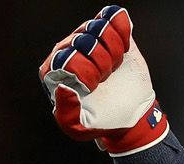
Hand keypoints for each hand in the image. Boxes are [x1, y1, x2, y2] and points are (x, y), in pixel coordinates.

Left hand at [40, 6, 168, 155]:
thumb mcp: (77, 126)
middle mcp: (68, 48)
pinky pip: (113, 17)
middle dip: (102, 62)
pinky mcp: (108, 30)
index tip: (95, 87)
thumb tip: (64, 87)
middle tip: (106, 78)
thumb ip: (66, 112)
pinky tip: (124, 50)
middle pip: (84, 41)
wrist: (128, 112)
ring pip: (99, 27)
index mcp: (54, 69)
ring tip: (114, 66)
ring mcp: (88, 36)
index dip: (87, 72)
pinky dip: (122, 31)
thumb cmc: (99, 119)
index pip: (66, 58)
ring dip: (114, 50)